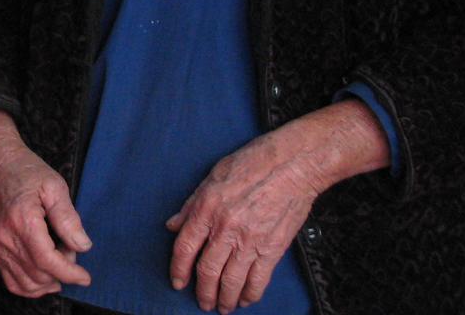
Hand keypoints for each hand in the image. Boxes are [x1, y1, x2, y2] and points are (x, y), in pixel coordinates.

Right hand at [0, 108, 90, 298]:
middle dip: (61, 272)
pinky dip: (30, 286)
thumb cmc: (26, 170)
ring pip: (25, 284)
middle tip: (71, 251)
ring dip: (47, 282)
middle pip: (39, 275)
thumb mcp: (54, 186)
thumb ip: (68, 218)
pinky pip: (11, 281)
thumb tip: (83, 246)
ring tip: (58, 262)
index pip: (48, 262)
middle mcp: (5, 238)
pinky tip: (44, 277)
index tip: (85, 277)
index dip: (70, 273)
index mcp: (22, 221)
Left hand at [166, 103, 386, 313]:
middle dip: (202, 292)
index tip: (177, 282)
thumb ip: (191, 205)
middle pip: (207, 271)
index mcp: (207, 208)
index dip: (178, 269)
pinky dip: (250, 295)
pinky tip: (245, 300)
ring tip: (221, 307)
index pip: (184, 247)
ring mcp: (250, 241)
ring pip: (231, 281)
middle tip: (202, 302)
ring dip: (224, 299)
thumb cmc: (252, 163)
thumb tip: (173, 225)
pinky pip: (258, 281)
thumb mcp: (212, 176)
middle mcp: (225, 228)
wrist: (291, 165)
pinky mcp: (272, 249)